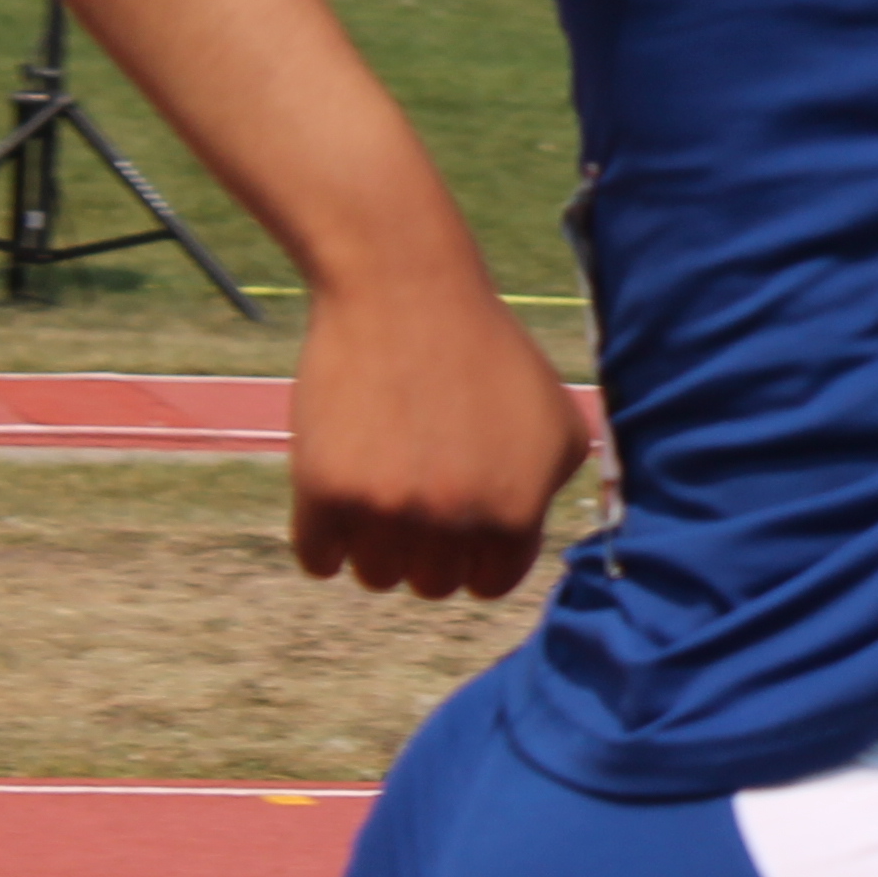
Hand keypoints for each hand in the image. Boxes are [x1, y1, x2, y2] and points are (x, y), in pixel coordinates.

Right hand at [289, 271, 593, 598]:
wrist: (405, 292)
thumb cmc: (485, 354)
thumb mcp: (558, 419)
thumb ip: (554, 491)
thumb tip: (527, 547)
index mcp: (516, 512)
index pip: (489, 583)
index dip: (474, 552)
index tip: (460, 516)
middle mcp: (455, 521)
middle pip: (431, 584)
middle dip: (426, 544)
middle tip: (418, 483)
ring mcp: (387, 510)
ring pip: (376, 576)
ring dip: (376, 540)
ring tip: (383, 475)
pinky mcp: (324, 494)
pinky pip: (319, 558)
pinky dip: (324, 535)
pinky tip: (340, 488)